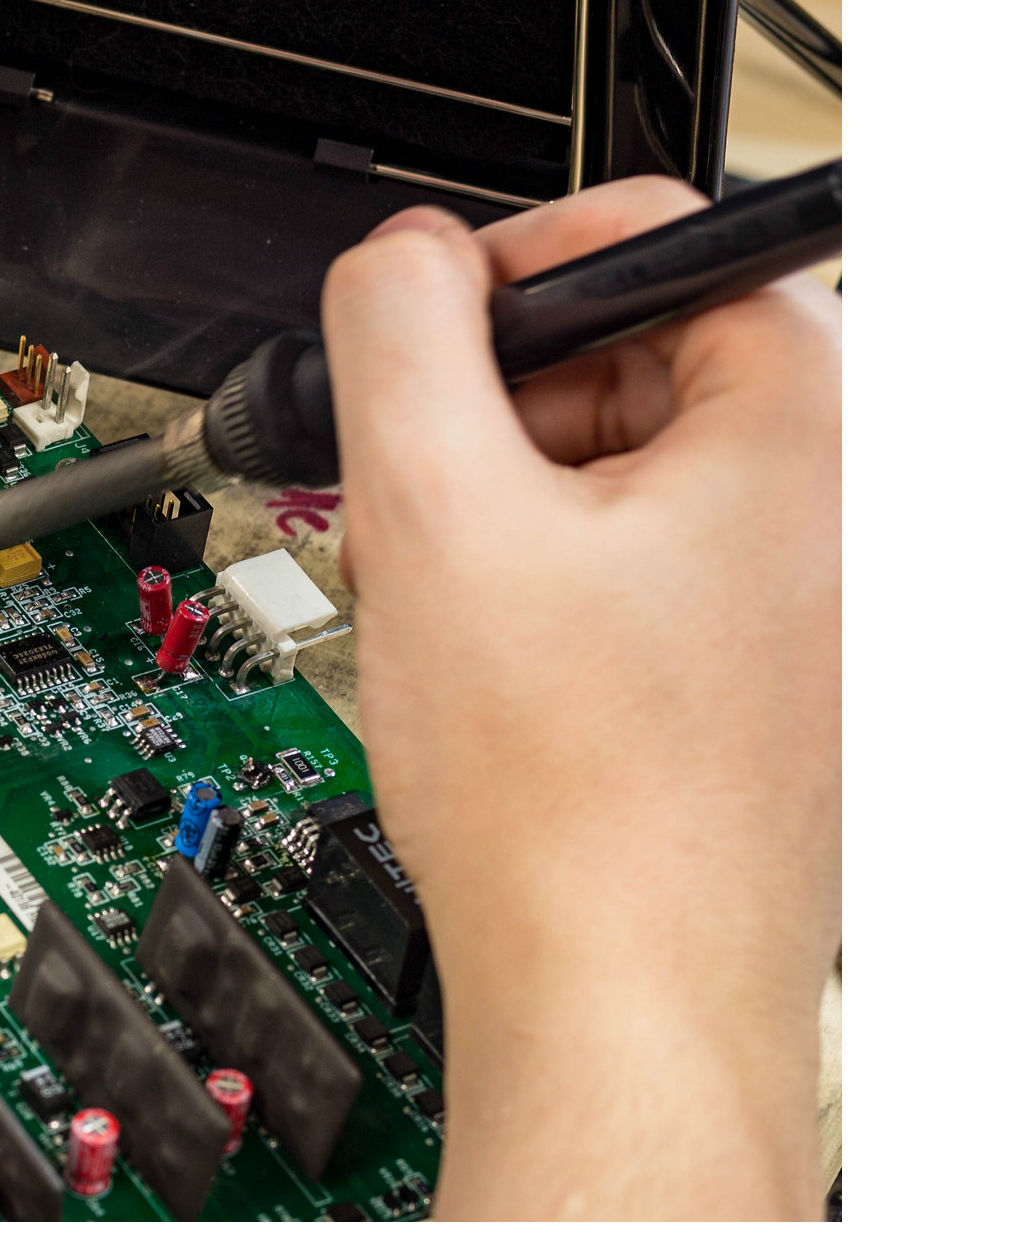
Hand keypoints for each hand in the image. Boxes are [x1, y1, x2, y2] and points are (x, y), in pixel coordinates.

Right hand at [319, 178, 840, 1218]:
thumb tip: (396, 261)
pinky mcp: (776, 671)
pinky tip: (491, 664)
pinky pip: (647, 563)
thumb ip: (397, 330)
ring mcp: (820, 597)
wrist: (624, 1004)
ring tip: (447, 607)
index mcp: (807, 423)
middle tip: (413, 502)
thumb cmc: (572, 806)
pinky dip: (549, 582)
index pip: (649, 236)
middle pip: (627, 357)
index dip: (500, 269)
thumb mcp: (432, 509)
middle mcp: (844, 501)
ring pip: (625, 466)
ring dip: (506, 505)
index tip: (414, 334)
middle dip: (490, 413)